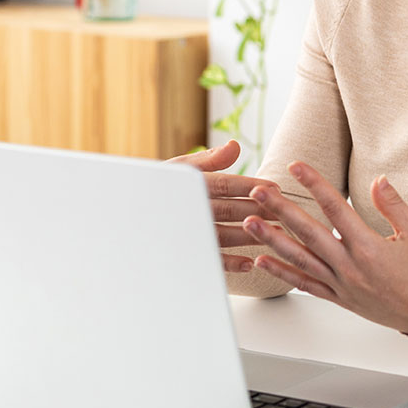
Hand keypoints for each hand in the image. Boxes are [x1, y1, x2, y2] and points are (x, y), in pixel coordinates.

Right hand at [168, 140, 276, 272]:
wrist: (121, 217)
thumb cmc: (155, 188)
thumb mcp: (177, 168)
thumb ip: (208, 160)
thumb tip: (235, 146)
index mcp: (188, 186)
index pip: (223, 184)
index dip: (250, 186)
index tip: (274, 187)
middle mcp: (188, 209)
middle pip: (229, 209)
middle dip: (259, 210)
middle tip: (285, 211)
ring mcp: (186, 233)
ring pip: (224, 234)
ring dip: (252, 235)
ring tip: (277, 234)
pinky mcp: (182, 253)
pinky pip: (209, 259)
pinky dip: (230, 262)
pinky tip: (250, 262)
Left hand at [243, 161, 407, 334]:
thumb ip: (394, 205)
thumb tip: (378, 179)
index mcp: (369, 247)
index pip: (335, 207)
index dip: (314, 184)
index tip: (296, 166)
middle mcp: (349, 266)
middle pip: (308, 232)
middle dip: (280, 209)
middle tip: (257, 192)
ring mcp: (340, 284)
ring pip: (299, 259)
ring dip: (272, 239)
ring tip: (249, 222)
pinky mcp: (336, 298)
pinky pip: (303, 284)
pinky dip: (280, 273)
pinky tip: (262, 260)